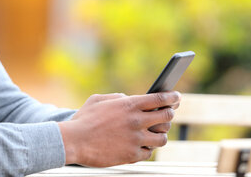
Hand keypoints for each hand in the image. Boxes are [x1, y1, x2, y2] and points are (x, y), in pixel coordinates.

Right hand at [58, 91, 180, 166]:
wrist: (73, 141)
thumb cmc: (84, 119)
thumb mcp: (99, 99)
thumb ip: (117, 97)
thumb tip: (129, 98)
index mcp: (129, 105)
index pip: (160, 99)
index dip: (172, 97)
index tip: (177, 96)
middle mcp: (136, 121)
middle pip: (167, 117)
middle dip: (169, 115)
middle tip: (167, 114)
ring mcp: (136, 139)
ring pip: (162, 138)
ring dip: (160, 134)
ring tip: (155, 133)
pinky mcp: (132, 155)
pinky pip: (149, 153)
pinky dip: (147, 149)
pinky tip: (141, 145)